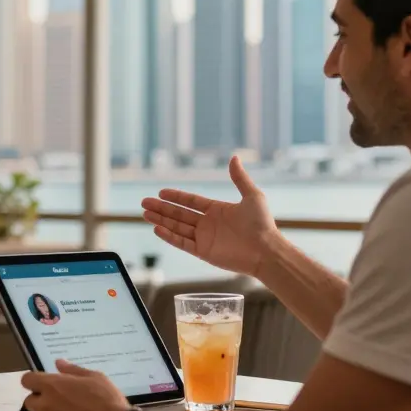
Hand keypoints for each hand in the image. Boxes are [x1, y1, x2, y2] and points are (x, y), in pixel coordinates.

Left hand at [21, 361, 131, 410]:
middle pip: (30, 401)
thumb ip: (73, 370)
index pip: (27, 380)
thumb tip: (58, 362)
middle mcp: (44, 405)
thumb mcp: (95, 377)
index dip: (34, 381)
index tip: (44, 384)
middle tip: (59, 403)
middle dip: (41, 400)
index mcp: (52, 386)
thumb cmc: (107, 400)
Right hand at [140, 155, 278, 276]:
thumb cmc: (262, 224)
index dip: (176, 197)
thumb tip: (234, 157)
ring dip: (161, 220)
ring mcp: (205, 239)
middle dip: (162, 208)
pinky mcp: (204, 252)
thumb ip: (239, 178)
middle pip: (179, 214)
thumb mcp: (252, 196)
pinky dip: (169, 236)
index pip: (191, 201)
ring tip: (145, 213)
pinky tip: (157, 229)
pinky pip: (182, 243)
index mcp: (217, 210)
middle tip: (144, 202)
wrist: (266, 251)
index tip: (161, 192)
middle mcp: (208, 224)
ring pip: (177, 227)